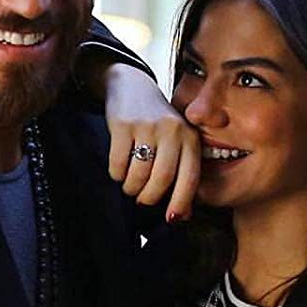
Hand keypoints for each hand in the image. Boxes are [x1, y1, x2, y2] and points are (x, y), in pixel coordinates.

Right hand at [101, 64, 200, 221]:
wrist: (132, 86)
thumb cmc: (157, 126)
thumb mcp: (175, 144)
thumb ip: (181, 174)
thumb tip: (181, 216)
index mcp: (190, 138)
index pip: (190, 177)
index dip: (180, 202)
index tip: (171, 219)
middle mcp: (173, 130)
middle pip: (161, 179)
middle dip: (149, 197)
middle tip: (142, 199)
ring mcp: (148, 126)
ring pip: (138, 174)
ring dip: (131, 188)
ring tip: (130, 184)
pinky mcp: (123, 124)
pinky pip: (118, 164)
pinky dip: (116, 174)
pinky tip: (119, 169)